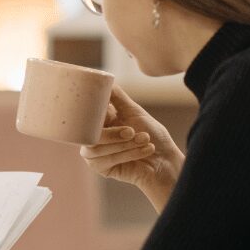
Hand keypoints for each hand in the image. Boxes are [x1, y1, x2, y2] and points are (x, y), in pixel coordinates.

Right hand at [79, 86, 183, 209]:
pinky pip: (106, 161)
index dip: (90, 113)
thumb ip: (117, 97)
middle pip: (88, 135)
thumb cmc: (152, 135)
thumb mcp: (134, 111)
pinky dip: (129, 154)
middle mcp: (92, 137)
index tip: (109, 112)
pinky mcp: (100, 169)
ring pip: (96, 149)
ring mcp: (94, 154)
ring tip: (145, 140)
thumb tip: (105, 80)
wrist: (164, 159)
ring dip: (125, 145)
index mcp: (98, 122)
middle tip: (132, 131)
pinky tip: (146, 150)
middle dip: (114, 134)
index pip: (85, 116)